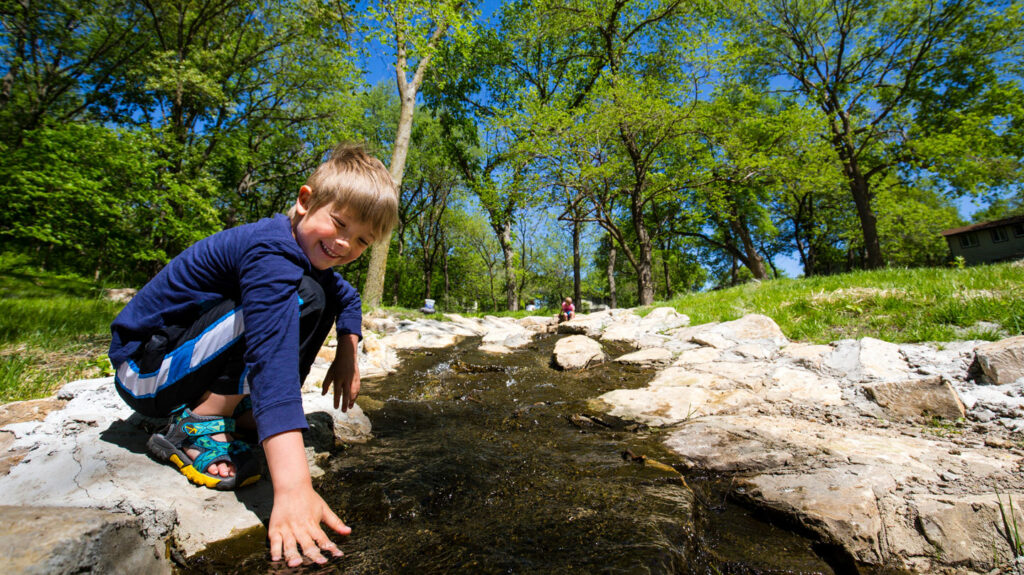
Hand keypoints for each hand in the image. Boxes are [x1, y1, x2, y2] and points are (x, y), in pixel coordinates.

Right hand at [264, 430, 350, 566]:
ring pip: (290, 545)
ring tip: (295, 563)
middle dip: (314, 554)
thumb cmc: (309, 498)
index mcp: (313, 524)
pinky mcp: (275, 528)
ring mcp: (287, 529)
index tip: (337, 555)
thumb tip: (349, 531)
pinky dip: (275, 550)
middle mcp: (300, 528)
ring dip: (293, 554)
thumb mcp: (324, 509)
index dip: (330, 547)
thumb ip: (335, 522)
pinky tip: (276, 558)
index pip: (323, 539)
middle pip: (308, 544)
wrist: (291, 485)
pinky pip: (274, 541)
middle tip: (320, 562)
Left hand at [322, 333, 360, 411]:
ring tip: (349, 407)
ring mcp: (352, 379)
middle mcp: (346, 379)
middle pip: (346, 393)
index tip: (336, 407)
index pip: (337, 392)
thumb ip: (326, 384)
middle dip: (345, 403)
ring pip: (353, 392)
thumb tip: (323, 394)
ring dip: (351, 400)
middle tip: (343, 411)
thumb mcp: (329, 373)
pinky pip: (357, 389)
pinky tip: (353, 400)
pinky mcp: (357, 378)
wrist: (347, 356)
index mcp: (338, 378)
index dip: (337, 400)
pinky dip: (355, 395)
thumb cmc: (336, 365)